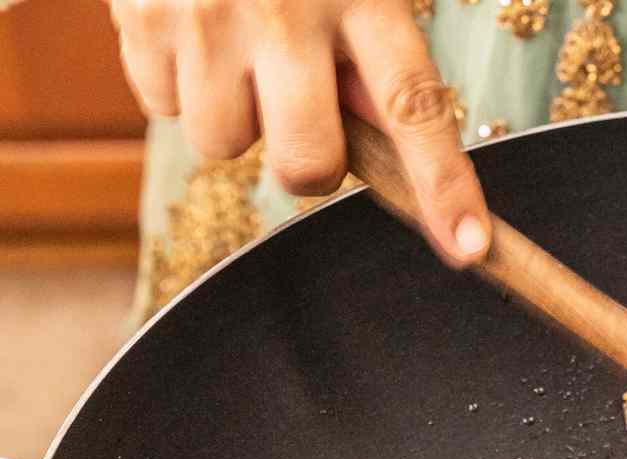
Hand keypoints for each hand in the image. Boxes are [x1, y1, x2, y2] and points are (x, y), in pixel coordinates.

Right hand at [107, 0, 490, 264]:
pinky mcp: (140, 18)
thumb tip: (386, 146)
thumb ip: (375, 58)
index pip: (413, 108)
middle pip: (308, 165)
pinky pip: (161, 108)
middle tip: (303, 110)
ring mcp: (206, 17)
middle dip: (310, 165)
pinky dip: (178, 84)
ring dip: (234, 116)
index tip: (469, 248)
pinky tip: (192, 31)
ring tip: (237, 48)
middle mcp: (286, 10)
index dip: (444, 185)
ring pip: (224, 146)